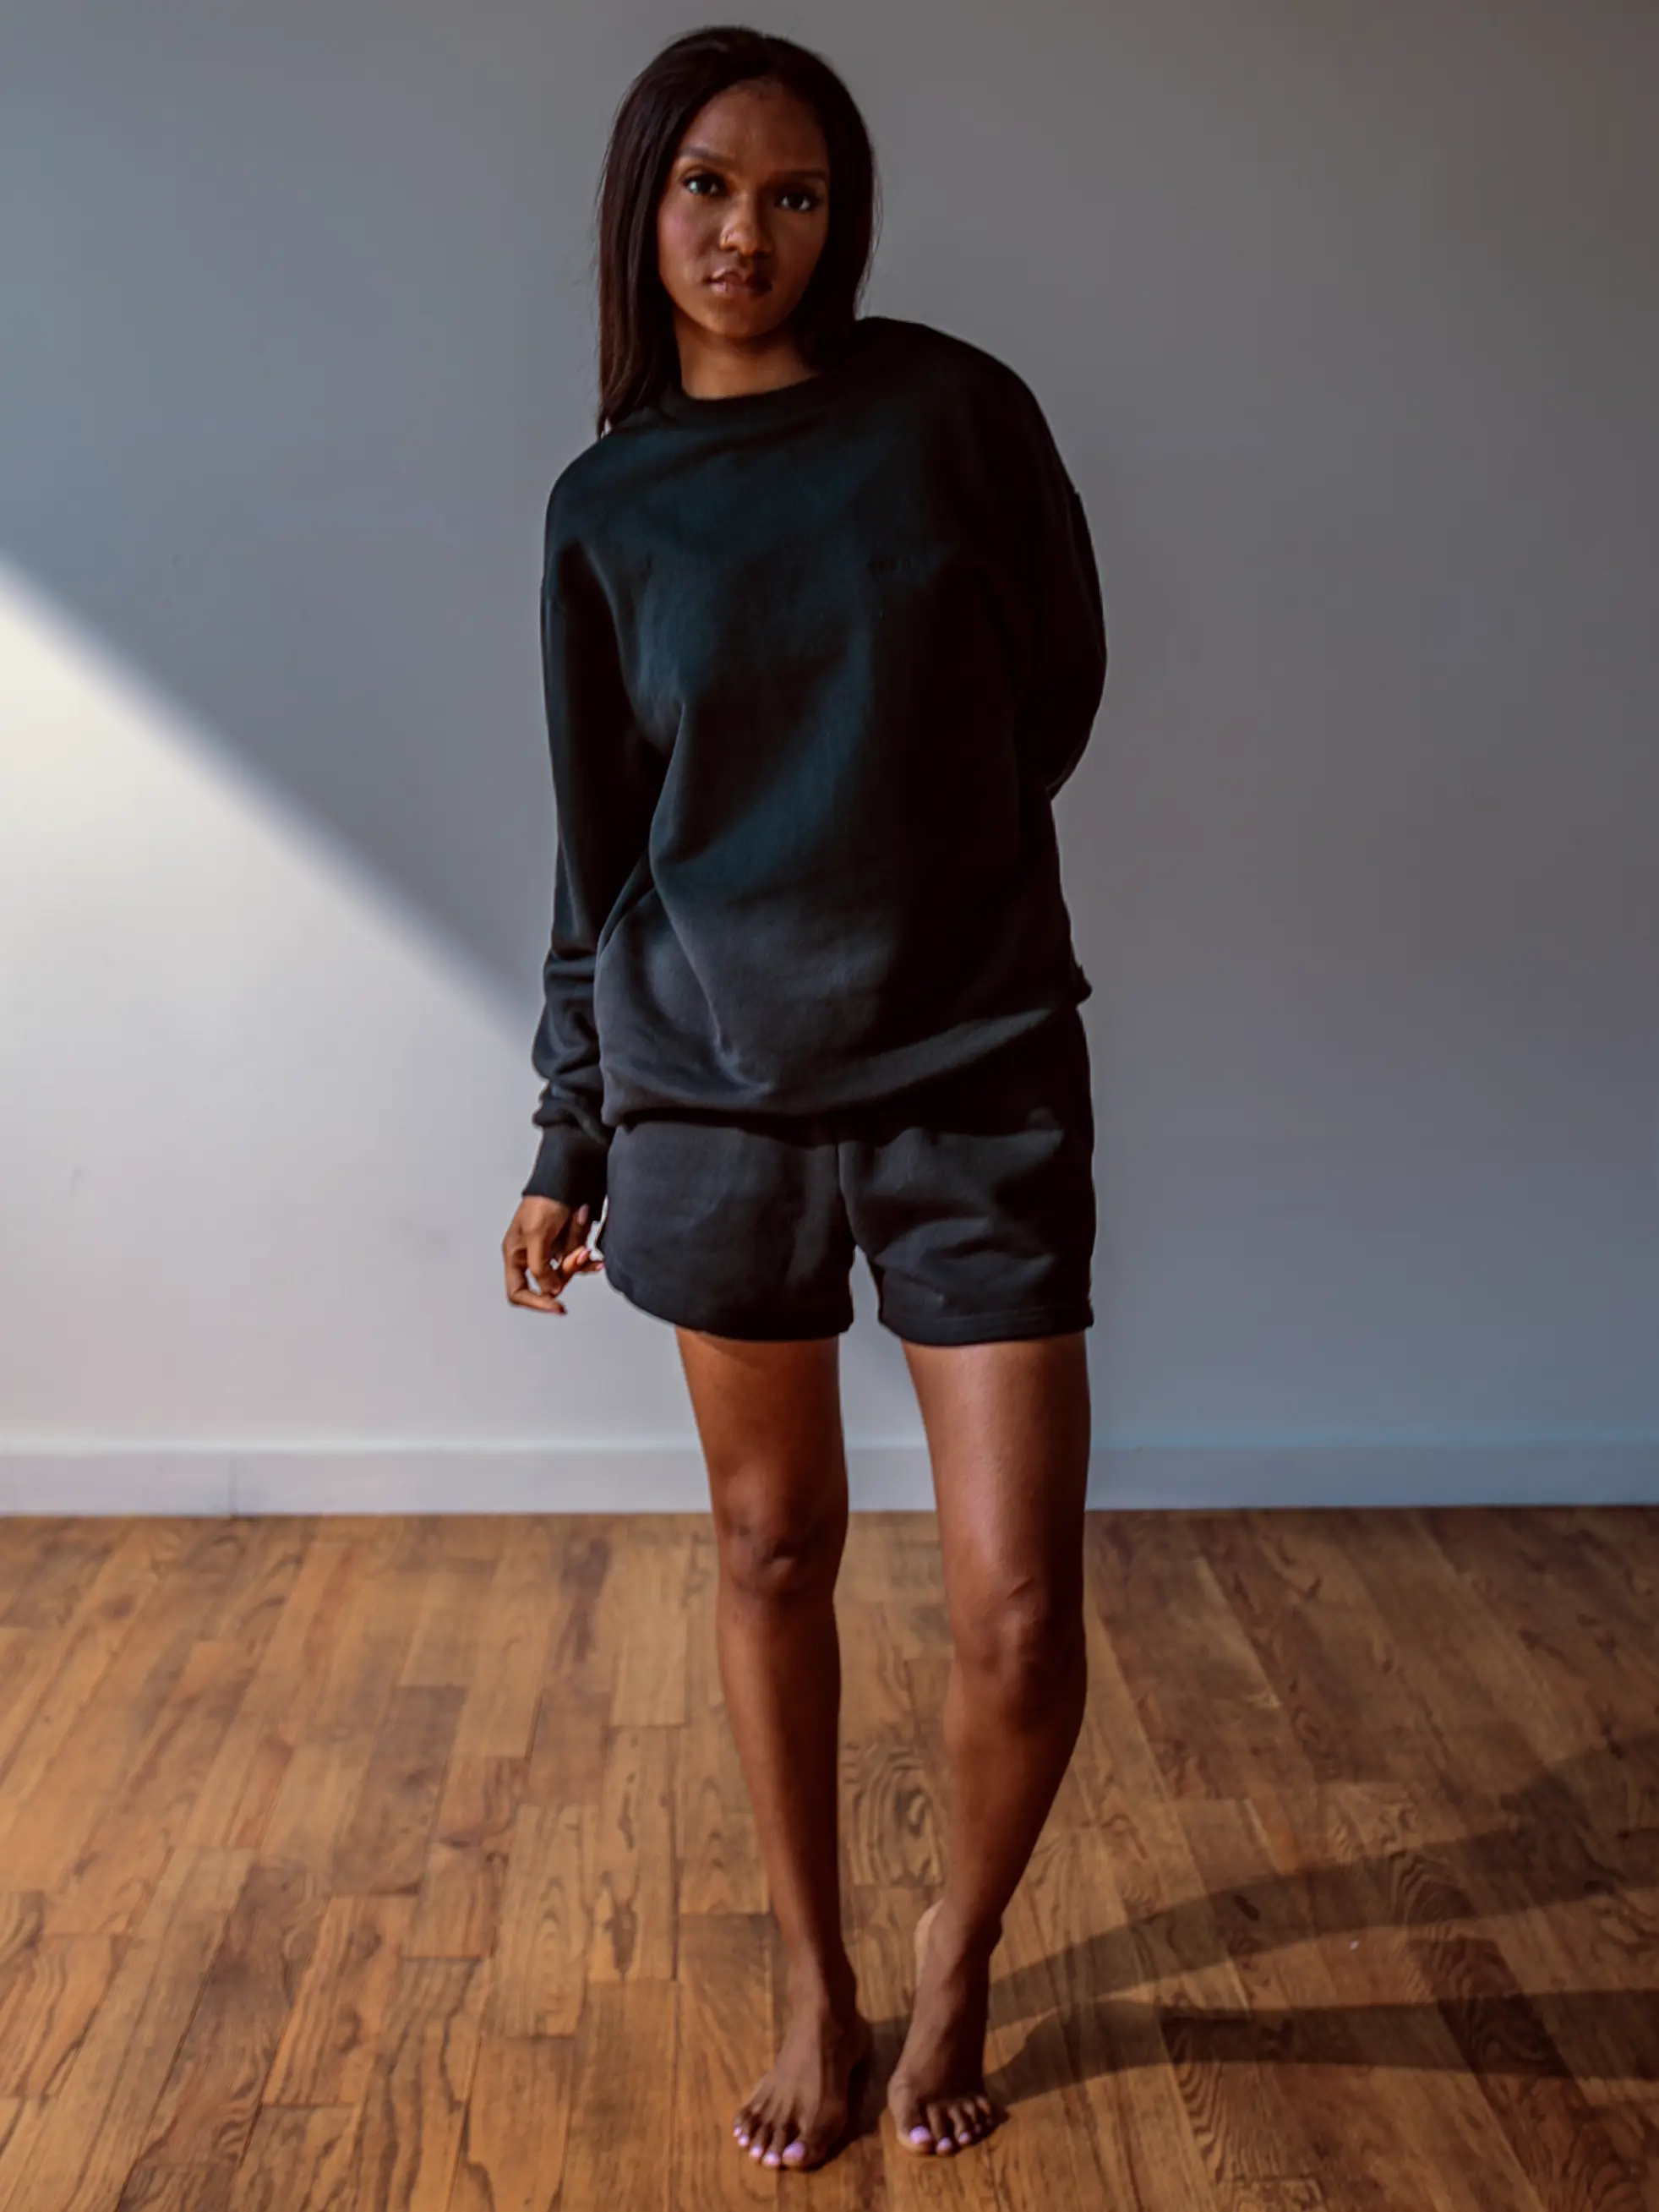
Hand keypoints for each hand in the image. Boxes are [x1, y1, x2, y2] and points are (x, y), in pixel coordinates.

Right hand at [502, 1195, 604, 1315]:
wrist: (568, 1177)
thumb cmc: (544, 1199)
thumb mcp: (538, 1234)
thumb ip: (540, 1267)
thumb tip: (550, 1291)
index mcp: (515, 1254)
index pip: (518, 1292)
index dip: (536, 1302)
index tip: (557, 1306)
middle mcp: (531, 1256)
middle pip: (550, 1282)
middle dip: (568, 1268)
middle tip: (579, 1253)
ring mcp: (550, 1251)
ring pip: (567, 1271)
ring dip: (579, 1257)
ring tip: (582, 1232)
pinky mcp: (566, 1245)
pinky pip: (578, 1262)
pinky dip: (588, 1259)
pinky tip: (597, 1258)